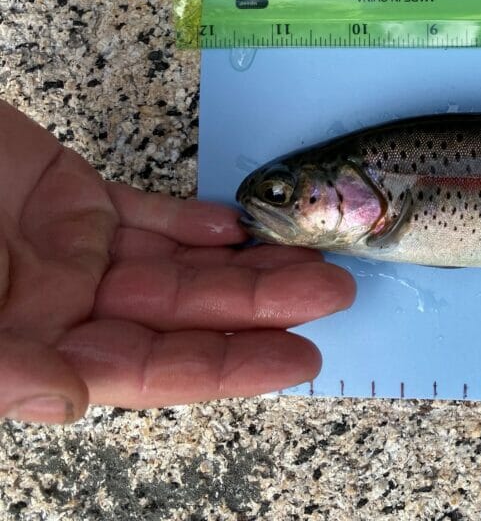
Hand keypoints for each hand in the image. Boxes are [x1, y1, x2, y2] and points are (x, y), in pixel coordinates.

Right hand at [0, 99, 354, 423]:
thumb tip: (69, 399)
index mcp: (25, 352)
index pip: (144, 371)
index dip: (224, 368)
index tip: (299, 359)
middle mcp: (56, 310)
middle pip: (178, 318)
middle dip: (257, 309)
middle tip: (335, 293)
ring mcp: (65, 252)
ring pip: (176, 266)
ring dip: (243, 263)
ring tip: (312, 257)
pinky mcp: (70, 197)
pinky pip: (146, 216)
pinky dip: (194, 222)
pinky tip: (241, 226)